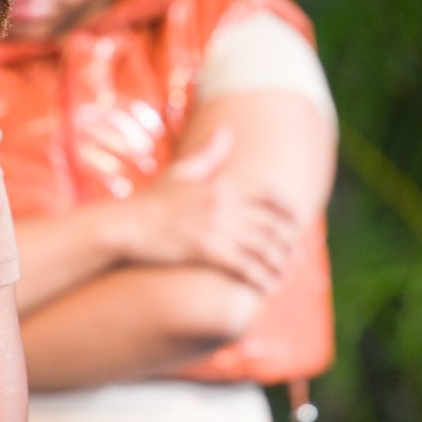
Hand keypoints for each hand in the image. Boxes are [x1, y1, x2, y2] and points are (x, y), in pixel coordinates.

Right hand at [116, 129, 302, 289]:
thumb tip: (227, 132)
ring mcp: (216, 227)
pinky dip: (260, 279)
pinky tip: (267, 289)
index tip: (297, 224)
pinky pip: (244, 267)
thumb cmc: (151, 201)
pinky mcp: (206, 250)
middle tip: (296, 259)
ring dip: (279, 266)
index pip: (271, 194)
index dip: (290, 210)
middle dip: (289, 244)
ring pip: (263, 248)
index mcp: (223, 184)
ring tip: (284, 278)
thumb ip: (209, 154)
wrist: (124, 225)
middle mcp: (225, 204)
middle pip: (273, 225)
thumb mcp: (182, 172)